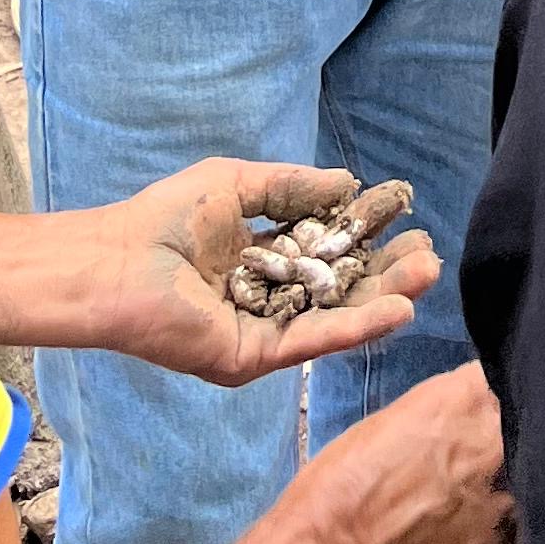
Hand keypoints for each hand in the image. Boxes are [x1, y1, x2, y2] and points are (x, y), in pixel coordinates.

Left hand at [56, 162, 436, 386]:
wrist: (115, 260)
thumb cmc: (166, 218)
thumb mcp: (240, 185)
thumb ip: (293, 188)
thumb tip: (348, 184)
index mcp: (261, 266)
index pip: (326, 257)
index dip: (367, 241)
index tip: (407, 220)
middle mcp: (266, 305)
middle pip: (338, 293)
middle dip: (387, 276)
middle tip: (429, 256)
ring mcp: (261, 335)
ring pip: (333, 321)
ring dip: (382, 302)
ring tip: (424, 278)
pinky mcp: (250, 359)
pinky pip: (309, 343)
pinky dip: (354, 328)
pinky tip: (392, 309)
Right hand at [290, 360, 517, 543]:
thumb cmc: (342, 484)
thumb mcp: (398, 419)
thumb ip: (453, 410)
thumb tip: (480, 412)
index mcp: (470, 398)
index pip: (518, 375)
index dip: (511, 392)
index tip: (504, 403)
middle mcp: (500, 446)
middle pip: (536, 428)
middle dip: (525, 433)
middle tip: (497, 451)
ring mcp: (507, 506)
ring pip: (539, 483)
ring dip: (521, 484)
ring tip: (493, 494)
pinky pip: (524, 534)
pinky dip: (511, 529)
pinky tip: (484, 532)